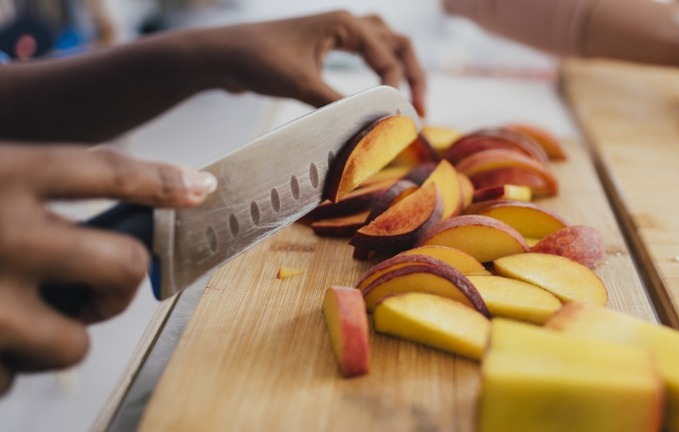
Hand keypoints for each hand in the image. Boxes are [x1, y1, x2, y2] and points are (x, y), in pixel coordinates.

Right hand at [0, 145, 215, 393]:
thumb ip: (32, 195)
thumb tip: (107, 223)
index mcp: (5, 176)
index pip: (107, 171)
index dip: (163, 182)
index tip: (201, 189)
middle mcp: (4, 234)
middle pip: (122, 266)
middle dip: (116, 286)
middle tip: (91, 288)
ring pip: (74, 342)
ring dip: (54, 337)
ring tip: (10, 316)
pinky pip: (13, 379)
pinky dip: (3, 364)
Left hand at [193, 11, 426, 115]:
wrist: (221, 55)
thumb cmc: (256, 60)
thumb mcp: (301, 84)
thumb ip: (338, 104)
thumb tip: (371, 126)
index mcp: (343, 23)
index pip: (388, 55)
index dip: (400, 86)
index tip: (403, 115)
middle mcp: (344, 23)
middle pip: (396, 42)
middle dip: (412, 73)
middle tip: (422, 106)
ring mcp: (335, 33)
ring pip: (383, 43)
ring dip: (399, 66)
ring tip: (408, 95)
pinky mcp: (324, 47)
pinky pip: (364, 52)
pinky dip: (378, 68)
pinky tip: (378, 89)